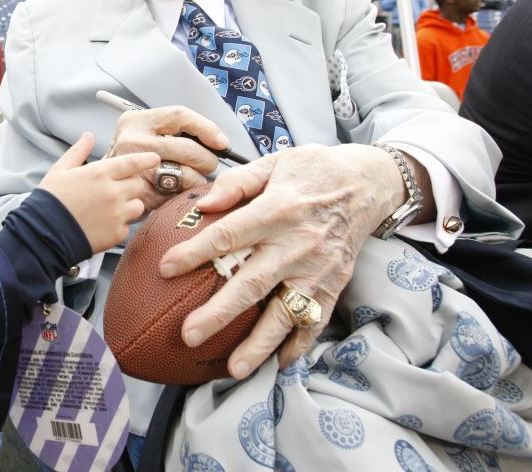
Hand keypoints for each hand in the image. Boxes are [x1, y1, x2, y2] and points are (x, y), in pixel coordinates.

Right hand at [40, 132, 159, 253]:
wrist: (44, 234)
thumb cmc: (51, 201)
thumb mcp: (60, 170)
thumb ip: (78, 151)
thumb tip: (88, 136)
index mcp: (100, 173)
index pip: (133, 162)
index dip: (147, 159)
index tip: (155, 158)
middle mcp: (113, 192)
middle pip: (138, 184)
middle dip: (131, 185)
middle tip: (117, 190)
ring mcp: (117, 214)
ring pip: (138, 206)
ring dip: (130, 205)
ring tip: (111, 209)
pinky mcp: (117, 234)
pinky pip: (128, 226)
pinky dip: (119, 225)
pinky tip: (103, 224)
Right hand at [105, 105, 227, 211]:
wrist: (99, 188)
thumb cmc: (130, 161)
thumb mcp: (142, 134)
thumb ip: (173, 131)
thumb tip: (218, 141)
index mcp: (134, 121)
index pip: (179, 115)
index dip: (206, 128)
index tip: (222, 142)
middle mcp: (132, 142)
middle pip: (189, 148)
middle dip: (207, 160)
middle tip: (207, 165)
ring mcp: (134, 170)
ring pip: (187, 175)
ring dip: (196, 181)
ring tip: (187, 180)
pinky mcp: (140, 194)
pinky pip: (178, 195)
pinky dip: (183, 195)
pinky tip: (175, 192)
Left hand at [157, 143, 405, 378]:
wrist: (366, 183)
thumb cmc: (312, 171)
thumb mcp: (274, 163)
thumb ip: (237, 183)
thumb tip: (204, 202)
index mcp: (277, 210)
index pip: (228, 235)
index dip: (194, 253)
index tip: (165, 269)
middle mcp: (296, 244)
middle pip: (252, 284)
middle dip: (219, 313)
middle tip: (189, 334)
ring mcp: (317, 269)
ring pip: (284, 312)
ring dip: (259, 343)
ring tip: (234, 368)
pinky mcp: (333, 285)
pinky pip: (314, 321)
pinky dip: (298, 345)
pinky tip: (277, 363)